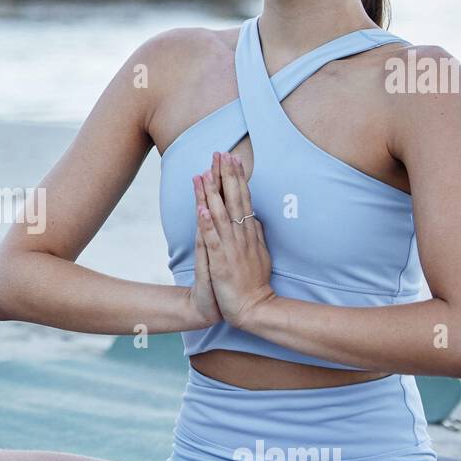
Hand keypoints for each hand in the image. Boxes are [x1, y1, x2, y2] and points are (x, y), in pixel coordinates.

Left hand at [196, 150, 275, 329]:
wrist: (254, 308)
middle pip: (233, 200)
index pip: (243, 199)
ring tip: (205, 173)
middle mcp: (241, 235)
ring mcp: (232, 247)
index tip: (233, 158)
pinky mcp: (222, 261)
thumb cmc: (254, 281)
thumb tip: (256, 217)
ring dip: (212, 193)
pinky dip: (207, 223)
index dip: (237, 178)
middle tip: (221, 153)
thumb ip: (256, 234)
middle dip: (226, 176)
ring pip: (220, 214)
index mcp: (249, 232)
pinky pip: (213, 239)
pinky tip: (201, 208)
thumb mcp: (260, 253)